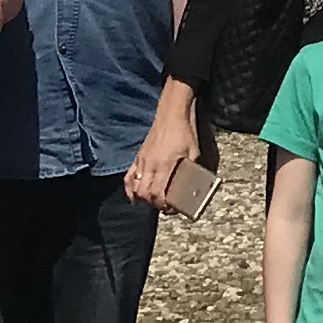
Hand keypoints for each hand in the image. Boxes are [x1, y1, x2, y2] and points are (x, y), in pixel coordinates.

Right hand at [127, 89, 198, 211]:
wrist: (172, 114)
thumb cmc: (185, 133)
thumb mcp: (194, 153)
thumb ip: (192, 170)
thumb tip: (193, 188)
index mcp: (166, 164)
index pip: (159, 193)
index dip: (164, 205)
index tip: (172, 208)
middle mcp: (152, 164)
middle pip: (146, 193)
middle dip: (155, 203)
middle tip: (165, 206)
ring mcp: (143, 160)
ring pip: (136, 187)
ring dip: (144, 197)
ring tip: (153, 200)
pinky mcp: (138, 156)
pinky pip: (129, 177)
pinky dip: (130, 189)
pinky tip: (134, 197)